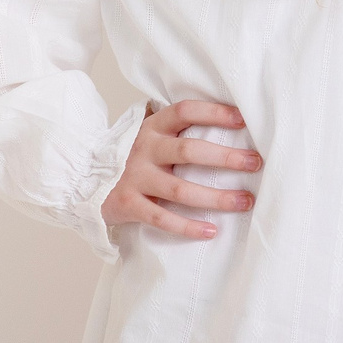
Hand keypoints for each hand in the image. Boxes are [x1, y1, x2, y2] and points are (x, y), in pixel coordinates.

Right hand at [100, 99, 259, 240]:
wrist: (86, 178)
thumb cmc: (139, 156)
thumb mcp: (156, 135)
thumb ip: (183, 130)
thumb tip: (236, 123)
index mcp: (155, 127)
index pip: (186, 111)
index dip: (214, 112)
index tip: (244, 118)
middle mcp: (145, 149)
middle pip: (189, 151)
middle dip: (226, 158)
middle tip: (256, 163)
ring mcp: (135, 177)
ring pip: (180, 189)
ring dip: (216, 197)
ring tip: (245, 201)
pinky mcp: (128, 204)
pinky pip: (161, 218)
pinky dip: (187, 226)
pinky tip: (211, 231)